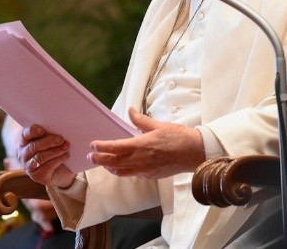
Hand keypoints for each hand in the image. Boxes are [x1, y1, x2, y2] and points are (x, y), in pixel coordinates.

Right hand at [17, 124, 75, 187]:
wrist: (62, 171)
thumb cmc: (54, 151)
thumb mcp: (51, 141)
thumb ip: (50, 135)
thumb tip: (58, 130)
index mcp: (24, 142)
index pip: (25, 135)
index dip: (32, 131)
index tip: (43, 129)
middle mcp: (23, 155)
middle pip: (33, 146)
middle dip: (48, 142)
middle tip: (61, 139)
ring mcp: (28, 167)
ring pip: (40, 157)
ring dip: (55, 151)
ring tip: (66, 147)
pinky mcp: (37, 177)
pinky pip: (47, 167)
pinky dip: (58, 160)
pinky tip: (66, 156)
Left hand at [87, 108, 205, 178]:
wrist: (196, 153)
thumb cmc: (179, 137)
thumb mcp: (158, 125)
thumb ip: (140, 120)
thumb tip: (130, 110)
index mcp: (142, 145)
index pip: (116, 147)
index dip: (102, 147)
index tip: (93, 145)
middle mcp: (141, 160)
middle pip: (115, 162)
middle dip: (100, 159)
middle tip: (90, 157)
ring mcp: (146, 170)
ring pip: (122, 171)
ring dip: (110, 167)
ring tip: (103, 163)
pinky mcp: (152, 176)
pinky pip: (134, 174)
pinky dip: (124, 171)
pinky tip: (122, 167)